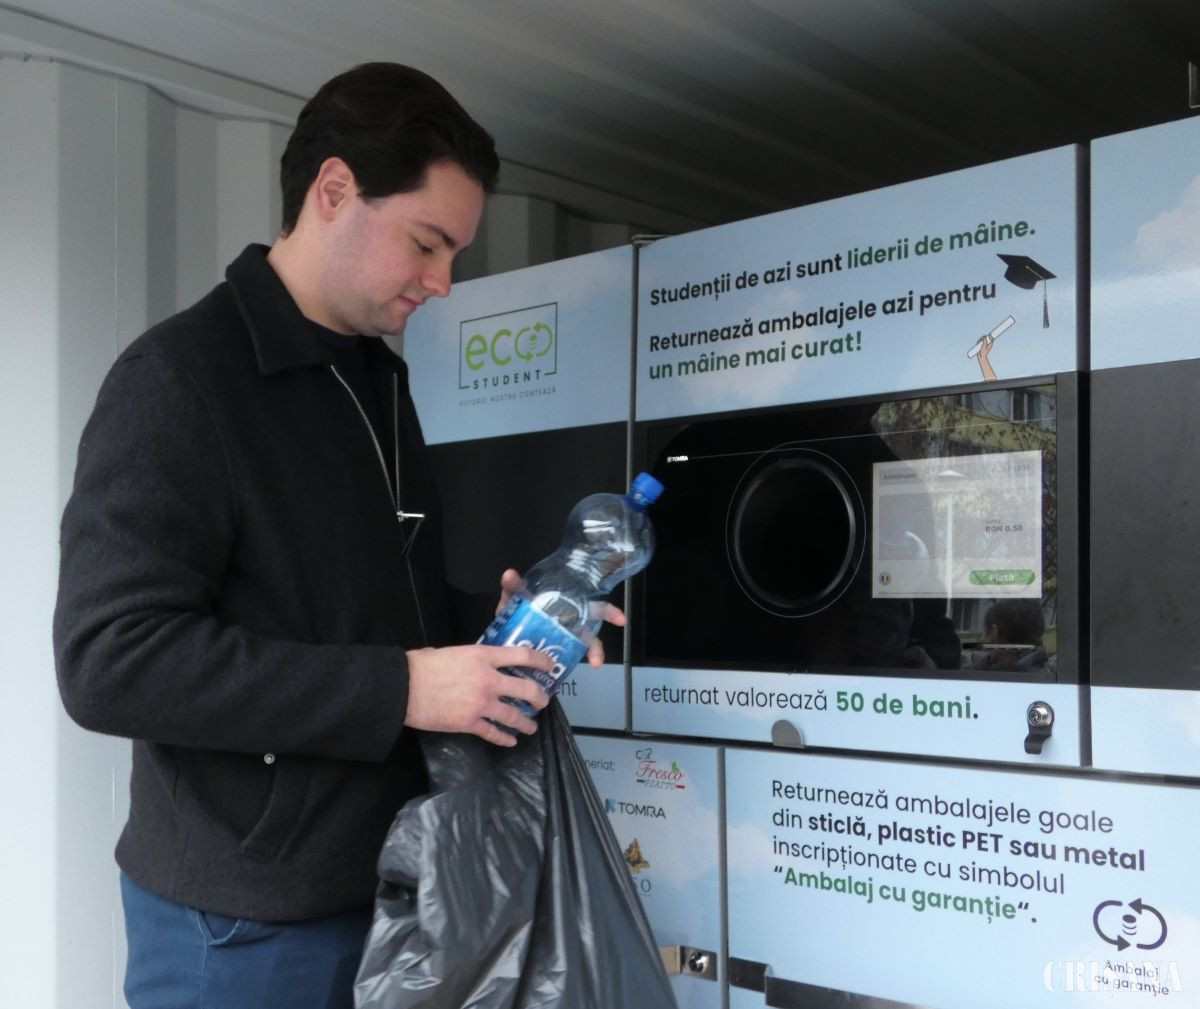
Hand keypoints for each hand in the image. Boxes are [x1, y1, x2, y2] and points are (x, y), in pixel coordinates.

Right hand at [404, 644, 552, 746]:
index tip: (550, 666)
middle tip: (543, 701)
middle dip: (540, 697)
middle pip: (526, 689)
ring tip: (531, 727)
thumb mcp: (454, 652)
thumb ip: (473, 657)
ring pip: (514, 716)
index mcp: (484, 656)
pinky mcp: (469, 723)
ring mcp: (481, 703)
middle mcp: (489, 679)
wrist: (404, 687)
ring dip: (526, 723)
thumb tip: (478, 663)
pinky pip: (494, 733)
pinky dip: (504, 738)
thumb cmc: (423, 665)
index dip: (541, 661)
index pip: (522, 656)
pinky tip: (510, 741)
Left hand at [496, 568, 626, 667]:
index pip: (591, 606)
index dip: (608, 612)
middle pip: (589, 632)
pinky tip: (556, 675)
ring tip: (584, 667)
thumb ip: (513, 586)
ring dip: (584, 659)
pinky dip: (561, 669)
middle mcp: (566, 623)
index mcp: (562, 606)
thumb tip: (510, 575)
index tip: (620, 620)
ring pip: (579, 650)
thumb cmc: (514, 611)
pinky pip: (562, 663)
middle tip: (597, 657)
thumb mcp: (513, 598)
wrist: (500, 633)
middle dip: (597, 646)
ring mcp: (560, 640)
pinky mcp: (551, 654)